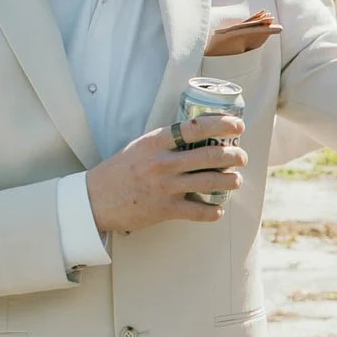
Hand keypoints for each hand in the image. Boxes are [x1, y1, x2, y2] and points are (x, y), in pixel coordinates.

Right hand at [86, 121, 244, 233]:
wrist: (95, 199)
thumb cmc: (120, 171)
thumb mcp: (140, 146)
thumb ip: (166, 141)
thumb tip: (198, 134)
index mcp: (156, 142)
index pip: (195, 128)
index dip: (221, 124)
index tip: (237, 125)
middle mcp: (163, 163)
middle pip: (210, 155)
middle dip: (234, 155)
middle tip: (242, 156)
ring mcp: (165, 187)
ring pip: (210, 182)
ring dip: (230, 181)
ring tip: (236, 180)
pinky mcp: (165, 210)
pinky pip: (198, 211)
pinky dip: (213, 212)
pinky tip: (218, 209)